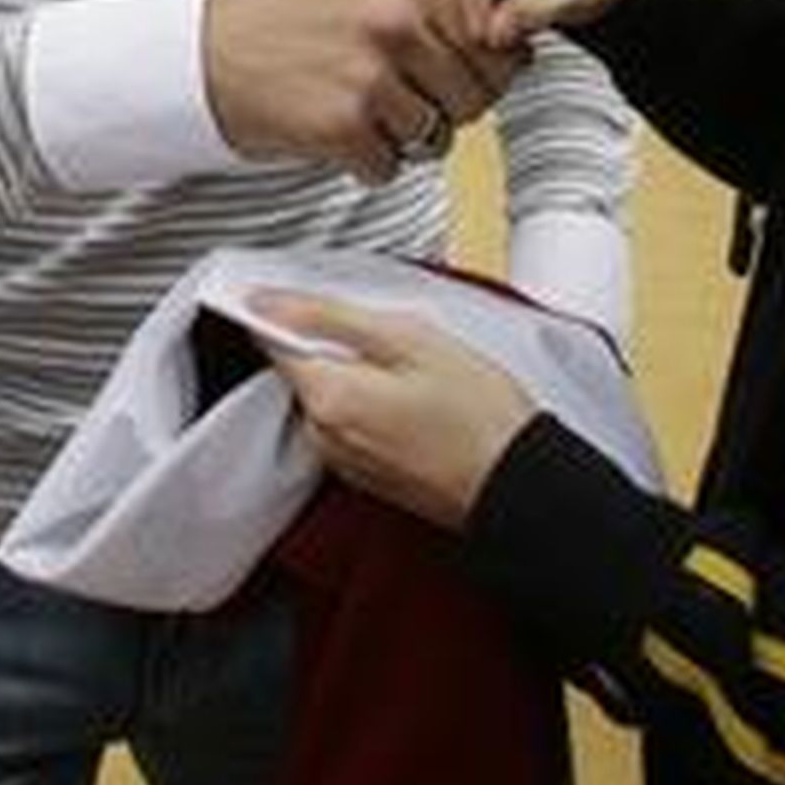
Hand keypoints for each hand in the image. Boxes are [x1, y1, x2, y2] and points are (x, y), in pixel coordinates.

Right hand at [204, 0, 517, 183]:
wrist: (207, 48)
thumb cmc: (287, 19)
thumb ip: (437, 7)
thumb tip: (515, 40)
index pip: (499, 47)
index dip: (481, 70)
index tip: (451, 72)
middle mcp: (399, 29)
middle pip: (474, 99)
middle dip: (444, 109)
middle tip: (395, 96)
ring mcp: (372, 79)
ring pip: (436, 139)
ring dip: (402, 137)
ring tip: (357, 109)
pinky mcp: (343, 127)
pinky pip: (389, 168)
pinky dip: (365, 163)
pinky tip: (334, 133)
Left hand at [252, 289, 535, 528]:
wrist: (516, 482)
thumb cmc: (477, 414)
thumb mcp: (409, 338)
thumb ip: (330, 316)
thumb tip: (267, 303)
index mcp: (328, 399)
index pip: (274, 340)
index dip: (295, 311)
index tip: (325, 301)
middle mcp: (324, 437)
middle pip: (305, 367)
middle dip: (338, 345)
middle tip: (396, 338)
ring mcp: (344, 460)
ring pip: (330, 394)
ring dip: (359, 375)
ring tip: (415, 373)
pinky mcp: (366, 473)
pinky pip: (351, 423)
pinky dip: (374, 405)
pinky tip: (417, 402)